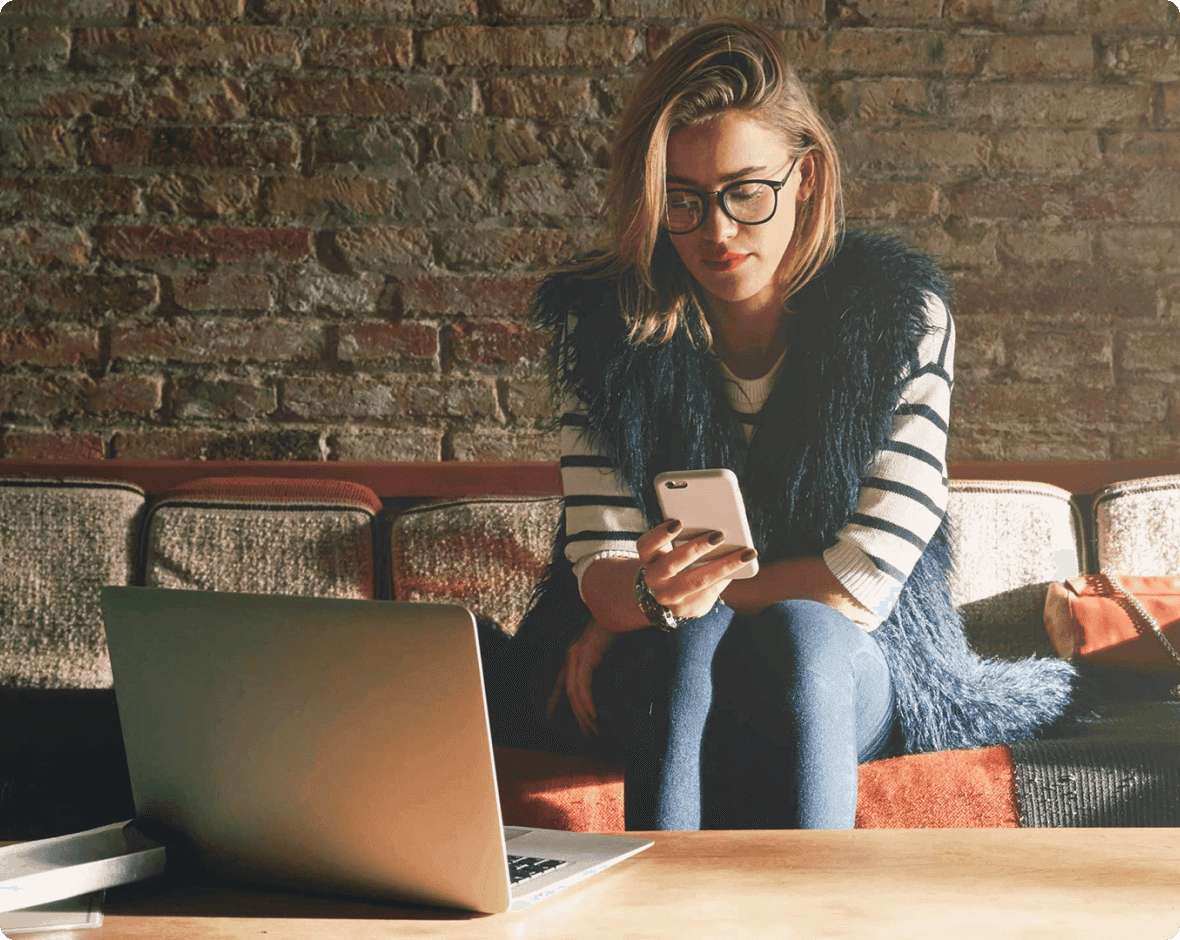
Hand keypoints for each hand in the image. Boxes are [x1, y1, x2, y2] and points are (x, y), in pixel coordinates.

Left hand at [546, 619, 614, 736]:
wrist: (615, 610)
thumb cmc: (611, 626)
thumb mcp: (601, 645)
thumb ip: (597, 659)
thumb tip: (601, 671)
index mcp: (573, 655)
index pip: (560, 682)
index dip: (553, 699)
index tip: (547, 716)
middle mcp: (572, 657)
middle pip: (570, 693)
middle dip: (577, 715)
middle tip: (586, 733)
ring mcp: (577, 658)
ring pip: (576, 693)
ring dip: (584, 713)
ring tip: (592, 729)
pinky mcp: (586, 658)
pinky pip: (584, 686)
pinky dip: (588, 701)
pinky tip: (593, 714)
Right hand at [638, 518, 756, 620]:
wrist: (672, 595)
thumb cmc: (679, 561)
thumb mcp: (675, 549)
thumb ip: (688, 537)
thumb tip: (719, 524)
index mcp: (648, 558)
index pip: (646, 545)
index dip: (660, 534)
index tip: (678, 522)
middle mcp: (653, 579)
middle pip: (671, 564)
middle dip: (696, 548)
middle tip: (719, 535)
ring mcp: (667, 597)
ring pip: (695, 581)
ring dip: (721, 566)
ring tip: (743, 554)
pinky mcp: (685, 609)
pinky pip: (709, 593)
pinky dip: (726, 578)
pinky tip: (742, 568)